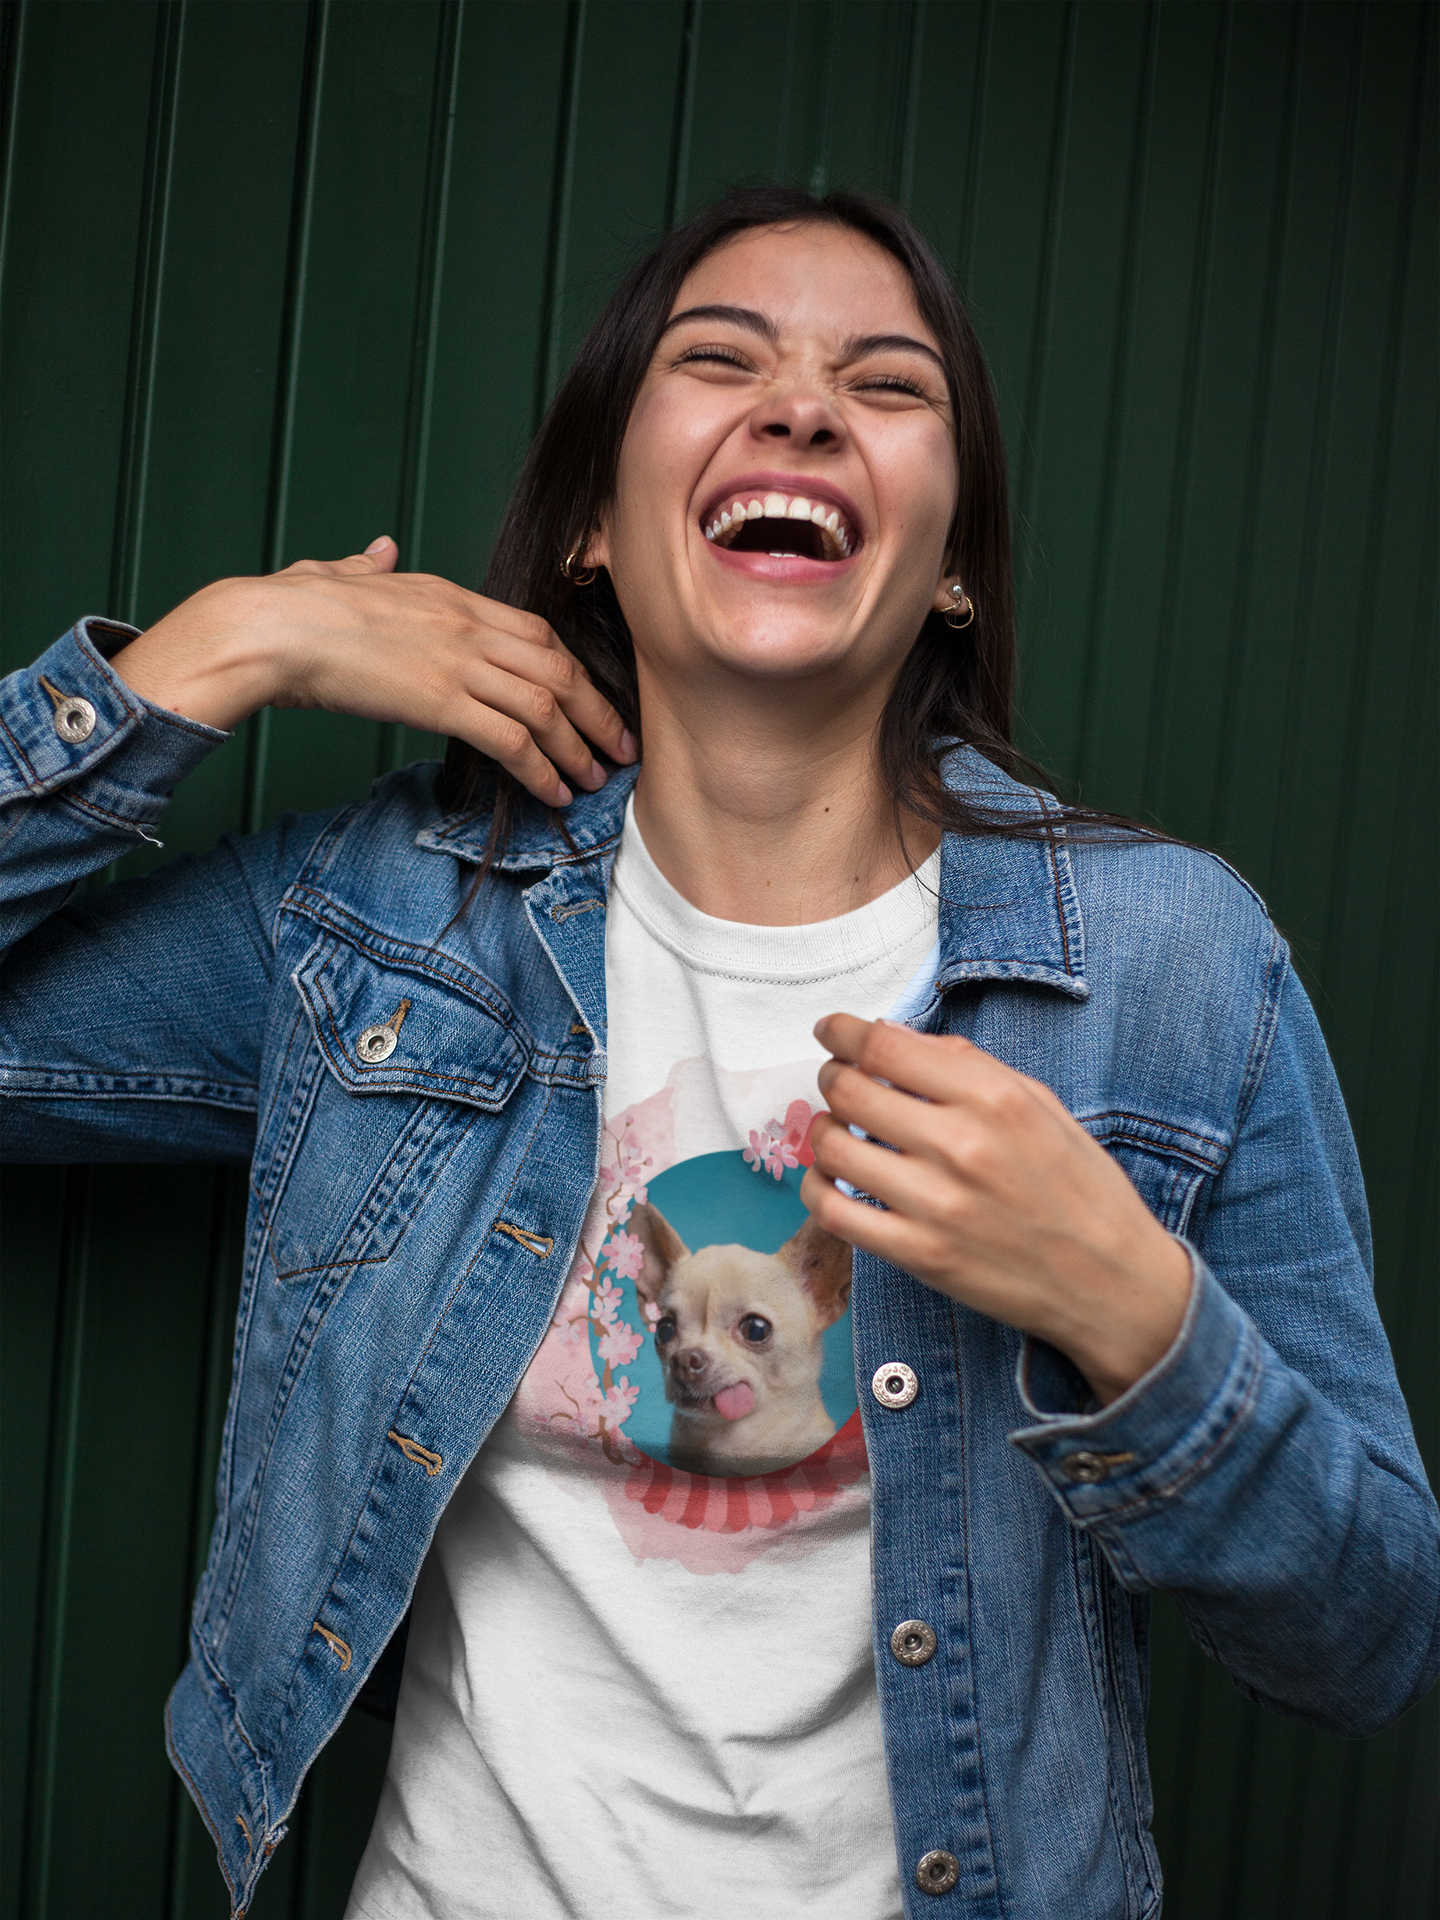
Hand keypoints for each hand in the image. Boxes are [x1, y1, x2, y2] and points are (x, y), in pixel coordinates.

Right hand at [109, 537, 634, 807]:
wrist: (269, 629)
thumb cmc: (293, 607)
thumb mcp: (341, 574)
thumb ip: (369, 565)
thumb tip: (379, 548)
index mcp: (451, 596)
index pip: (539, 632)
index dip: (575, 669)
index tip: (593, 700)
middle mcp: (467, 625)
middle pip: (559, 667)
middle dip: (598, 711)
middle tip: (620, 747)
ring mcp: (458, 662)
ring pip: (547, 705)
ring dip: (578, 748)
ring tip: (594, 779)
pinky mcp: (441, 702)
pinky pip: (512, 740)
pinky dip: (541, 770)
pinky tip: (554, 793)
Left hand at [802, 1015, 1192, 1404]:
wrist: (1113, 1282)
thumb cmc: (1082, 1189)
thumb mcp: (1040, 1103)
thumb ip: (967, 1065)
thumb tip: (894, 1035)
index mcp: (993, 1097)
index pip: (884, 1046)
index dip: (842, 1032)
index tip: (831, 1030)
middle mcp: (961, 1145)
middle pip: (849, 1091)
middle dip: (832, 1077)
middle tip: (838, 1081)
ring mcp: (936, 1204)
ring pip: (833, 1148)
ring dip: (823, 1131)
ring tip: (837, 1131)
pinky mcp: (920, 1255)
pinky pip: (834, 1212)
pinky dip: (817, 1189)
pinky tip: (830, 1180)